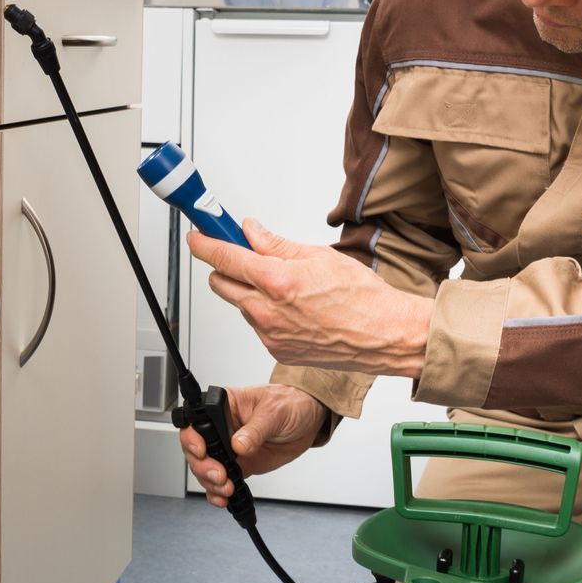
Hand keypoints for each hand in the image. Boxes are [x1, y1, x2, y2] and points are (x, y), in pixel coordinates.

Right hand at [175, 384, 326, 507]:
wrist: (309, 419)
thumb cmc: (290, 404)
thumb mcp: (274, 411)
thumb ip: (255, 430)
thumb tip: (238, 445)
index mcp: (224, 407)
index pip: (196, 421)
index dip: (192, 438)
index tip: (202, 451)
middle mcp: (222, 428)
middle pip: (195, 450)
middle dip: (202, 466)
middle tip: (219, 475)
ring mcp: (229, 449)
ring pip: (205, 470)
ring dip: (210, 483)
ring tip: (226, 487)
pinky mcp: (240, 465)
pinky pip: (222, 482)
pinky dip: (218, 493)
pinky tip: (223, 498)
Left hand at [187, 218, 433, 376]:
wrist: (383, 335)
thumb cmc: (362, 297)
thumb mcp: (318, 256)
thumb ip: (276, 244)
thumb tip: (251, 232)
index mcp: (277, 281)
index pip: (224, 257)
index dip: (205, 242)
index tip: (197, 235)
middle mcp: (267, 311)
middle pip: (220, 283)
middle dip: (226, 266)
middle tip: (244, 254)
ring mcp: (269, 334)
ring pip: (239, 304)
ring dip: (249, 291)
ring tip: (286, 286)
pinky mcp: (276, 350)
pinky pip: (257, 324)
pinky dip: (265, 312)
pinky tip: (294, 308)